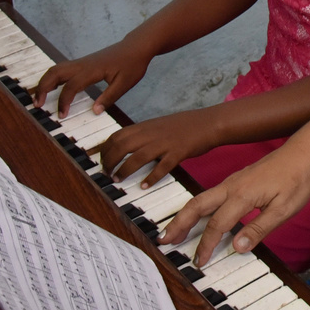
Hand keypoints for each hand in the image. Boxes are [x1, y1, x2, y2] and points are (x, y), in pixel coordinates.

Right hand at [34, 37, 151, 115]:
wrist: (136, 47)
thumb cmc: (132, 64)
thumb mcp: (125, 84)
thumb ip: (109, 97)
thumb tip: (95, 111)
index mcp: (92, 70)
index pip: (71, 86)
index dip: (63, 101)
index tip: (61, 115)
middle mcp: (83, 64)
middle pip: (55, 73)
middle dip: (42, 88)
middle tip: (37, 104)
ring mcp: (82, 62)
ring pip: (56, 69)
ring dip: (45, 82)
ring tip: (39, 97)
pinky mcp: (83, 63)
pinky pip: (63, 69)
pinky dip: (53, 78)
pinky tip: (52, 88)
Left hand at [96, 107, 222, 187]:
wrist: (208, 123)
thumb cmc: (185, 125)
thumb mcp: (159, 125)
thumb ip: (143, 134)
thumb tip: (127, 144)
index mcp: (146, 126)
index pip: (117, 135)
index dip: (105, 149)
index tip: (101, 160)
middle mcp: (152, 134)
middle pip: (122, 146)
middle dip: (109, 161)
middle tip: (105, 173)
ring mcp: (165, 143)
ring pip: (138, 157)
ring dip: (124, 170)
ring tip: (117, 179)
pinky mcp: (178, 152)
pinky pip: (162, 167)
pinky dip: (151, 177)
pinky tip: (144, 186)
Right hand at [159, 141, 309, 262]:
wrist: (303, 153)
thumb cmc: (296, 180)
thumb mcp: (283, 209)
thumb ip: (259, 228)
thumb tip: (237, 247)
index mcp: (241, 195)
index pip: (217, 225)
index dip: (206, 245)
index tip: (200, 262)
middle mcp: (230, 186)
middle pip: (196, 206)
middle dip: (178, 224)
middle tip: (164, 241)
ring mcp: (231, 181)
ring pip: (200, 199)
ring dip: (184, 215)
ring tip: (173, 231)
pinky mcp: (235, 180)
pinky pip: (209, 195)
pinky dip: (197, 208)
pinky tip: (197, 217)